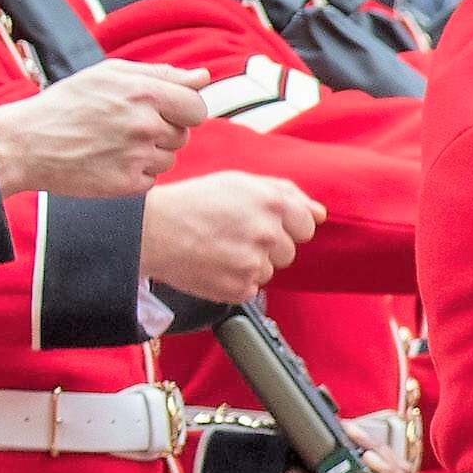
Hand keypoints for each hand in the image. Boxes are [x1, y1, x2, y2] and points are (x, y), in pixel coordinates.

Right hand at [0, 60, 208, 197]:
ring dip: (150, 154)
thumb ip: (162, 74)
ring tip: (113, 144)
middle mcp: (144, 124)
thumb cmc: (68, 104)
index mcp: (145, 92)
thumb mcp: (111, 75)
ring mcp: (136, 156)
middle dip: (164, 131)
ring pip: (169, 159)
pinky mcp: (126, 184)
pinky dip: (135, 174)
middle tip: (127, 127)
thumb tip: (203, 77)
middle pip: (183, 135)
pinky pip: (151, 179)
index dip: (183, 111)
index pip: (197, 108)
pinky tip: (108, 162)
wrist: (25, 143)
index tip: (164, 112)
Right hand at [141, 173, 321, 302]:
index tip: (263, 226)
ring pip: (269, 271)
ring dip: (251, 265)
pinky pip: (250, 290)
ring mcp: (253, 263)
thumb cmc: (193, 202)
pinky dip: (235, 282)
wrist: (153, 231)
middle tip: (236, 236)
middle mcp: (267, 233)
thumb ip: (286, 194)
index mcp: (272, 203)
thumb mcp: (240, 183)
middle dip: (268, 246)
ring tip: (221, 250)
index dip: (286, 226)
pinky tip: (215, 265)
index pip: (306, 225)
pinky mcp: (238, 289)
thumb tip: (319, 213)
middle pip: (289, 252)